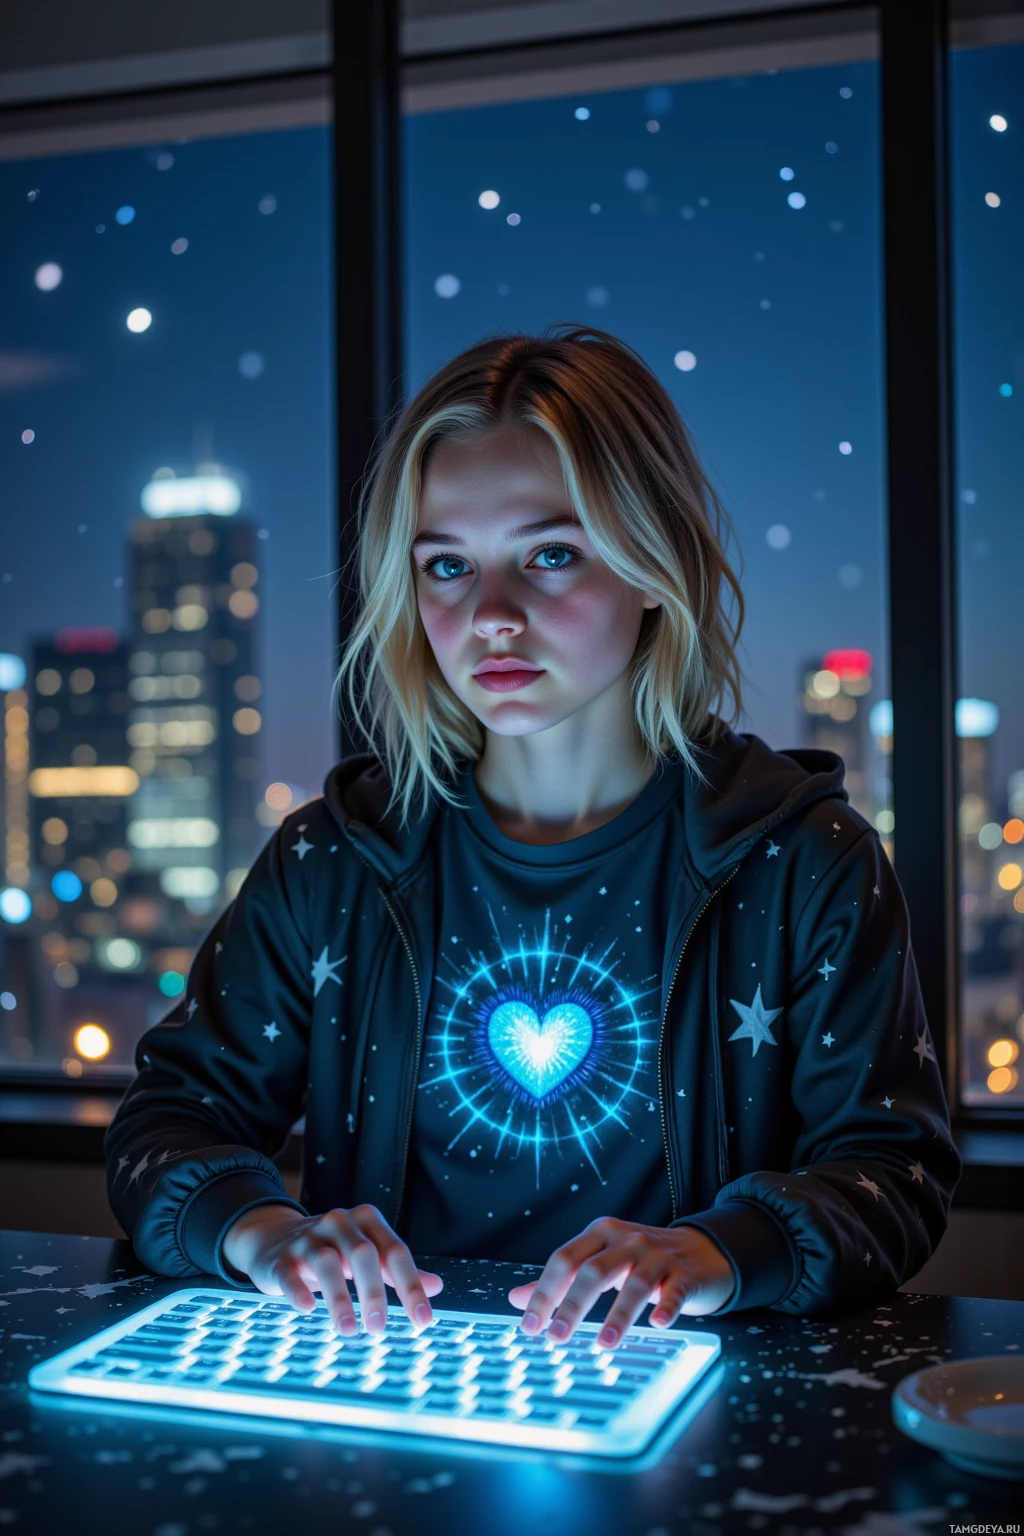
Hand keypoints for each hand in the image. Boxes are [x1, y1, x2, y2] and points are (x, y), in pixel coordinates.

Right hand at [221, 1202, 442, 1336]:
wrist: (274, 1239)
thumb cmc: (333, 1250)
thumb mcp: (367, 1253)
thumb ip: (396, 1269)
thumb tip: (436, 1287)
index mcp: (366, 1221)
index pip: (395, 1252)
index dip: (411, 1286)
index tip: (423, 1320)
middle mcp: (339, 1223)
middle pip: (364, 1254)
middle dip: (375, 1292)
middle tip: (380, 1328)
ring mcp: (309, 1239)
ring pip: (328, 1263)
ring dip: (340, 1299)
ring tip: (350, 1331)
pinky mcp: (282, 1258)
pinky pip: (291, 1273)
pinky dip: (299, 1290)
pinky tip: (308, 1308)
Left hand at [507, 1218, 735, 1348]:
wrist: (701, 1252)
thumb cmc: (640, 1260)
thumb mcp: (599, 1261)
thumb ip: (560, 1280)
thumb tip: (516, 1299)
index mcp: (600, 1234)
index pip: (564, 1259)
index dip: (545, 1292)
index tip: (530, 1326)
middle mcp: (627, 1239)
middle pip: (593, 1270)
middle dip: (572, 1304)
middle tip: (556, 1338)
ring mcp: (658, 1255)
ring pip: (634, 1283)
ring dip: (618, 1315)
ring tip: (603, 1344)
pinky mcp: (685, 1274)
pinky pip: (675, 1290)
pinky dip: (666, 1306)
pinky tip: (658, 1324)